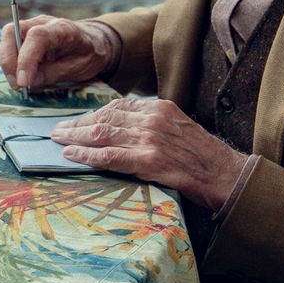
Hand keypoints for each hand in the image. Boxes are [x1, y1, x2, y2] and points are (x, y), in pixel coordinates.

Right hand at [1, 15, 115, 91]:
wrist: (95, 42)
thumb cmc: (89, 54)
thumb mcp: (79, 68)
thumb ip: (53, 74)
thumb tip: (28, 82)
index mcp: (62, 28)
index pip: (37, 37)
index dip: (26, 59)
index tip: (23, 83)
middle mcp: (42, 22)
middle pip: (12, 32)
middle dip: (8, 60)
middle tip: (16, 85)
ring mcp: (31, 26)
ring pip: (7, 38)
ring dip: (7, 62)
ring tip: (19, 83)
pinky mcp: (24, 35)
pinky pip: (9, 45)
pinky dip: (10, 61)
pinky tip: (20, 75)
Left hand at [52, 96, 246, 209]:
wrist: (225, 174)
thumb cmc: (202, 155)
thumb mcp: (178, 127)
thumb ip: (151, 123)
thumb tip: (121, 127)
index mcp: (159, 108)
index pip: (116, 107)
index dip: (92, 114)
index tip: (76, 120)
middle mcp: (152, 119)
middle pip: (105, 118)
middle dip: (77, 124)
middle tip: (58, 130)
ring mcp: (150, 139)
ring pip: (102, 134)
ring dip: (75, 138)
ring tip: (58, 141)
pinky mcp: (148, 161)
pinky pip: (109, 156)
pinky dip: (87, 154)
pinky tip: (71, 155)